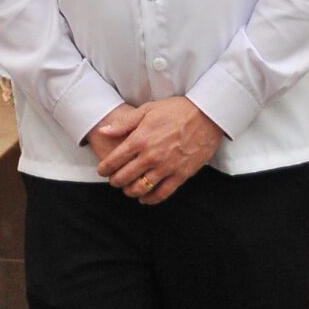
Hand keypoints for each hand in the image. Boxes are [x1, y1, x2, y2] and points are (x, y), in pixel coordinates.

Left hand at [96, 97, 222, 204]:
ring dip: (130, 191)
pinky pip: (162, 193)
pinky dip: (150, 199)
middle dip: (115, 181)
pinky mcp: (181, 175)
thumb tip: (104, 131)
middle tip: (114, 180)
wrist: (207, 115)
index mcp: (140, 139)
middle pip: (124, 177)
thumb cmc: (177, 110)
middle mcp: (151, 156)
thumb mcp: (147, 110)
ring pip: (140, 188)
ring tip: (128, 189)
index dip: (104, 169)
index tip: (102, 171)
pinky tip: (145, 198)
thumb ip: (124, 123)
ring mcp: (166, 167)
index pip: (114, 160)